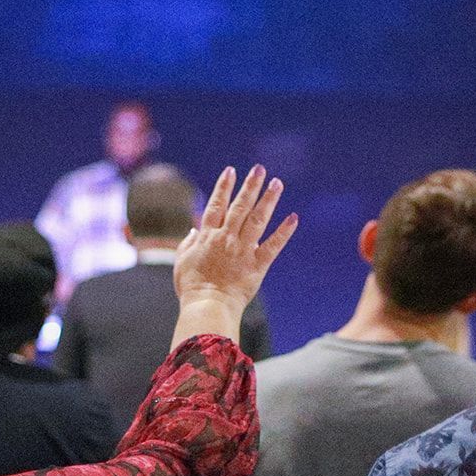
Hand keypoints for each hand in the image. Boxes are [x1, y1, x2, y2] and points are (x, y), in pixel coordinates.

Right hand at [174, 165, 296, 310]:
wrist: (208, 306)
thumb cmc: (192, 287)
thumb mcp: (182, 261)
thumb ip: (188, 243)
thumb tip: (195, 229)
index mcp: (208, 236)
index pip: (217, 205)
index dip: (224, 187)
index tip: (231, 171)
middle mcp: (226, 238)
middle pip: (240, 206)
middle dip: (250, 186)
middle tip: (259, 168)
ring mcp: (243, 250)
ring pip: (257, 220)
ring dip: (268, 200)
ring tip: (277, 183)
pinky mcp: (257, 265)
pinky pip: (273, 246)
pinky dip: (284, 232)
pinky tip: (293, 218)